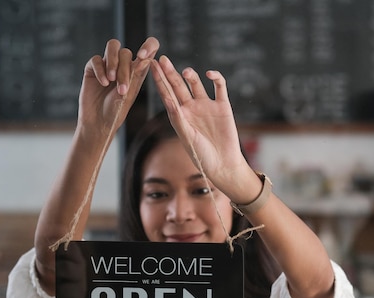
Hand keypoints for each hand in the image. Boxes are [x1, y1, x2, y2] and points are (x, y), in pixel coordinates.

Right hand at [77, 37, 159, 137]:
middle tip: (122, 89)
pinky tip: (103, 83)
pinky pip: (96, 59)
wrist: (98, 122)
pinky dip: (100, 70)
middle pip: (126, 52)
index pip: (149, 48)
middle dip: (124, 70)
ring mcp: (107, 65)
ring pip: (112, 47)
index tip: (142, 55)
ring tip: (111, 80)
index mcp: (138, 71)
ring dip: (113, 62)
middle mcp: (123, 65)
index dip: (149, 45)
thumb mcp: (129, 94)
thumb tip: (146, 58)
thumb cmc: (116, 111)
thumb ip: (136, 75)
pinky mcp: (93, 68)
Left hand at [151, 55, 252, 195]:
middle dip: (170, 72)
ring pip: (196, 84)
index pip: (166, 93)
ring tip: (185, 72)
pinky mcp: (223, 106)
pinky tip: (210, 74)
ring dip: (190, 76)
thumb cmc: (201, 155)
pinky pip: (219, 87)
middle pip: (178, 85)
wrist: (223, 164)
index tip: (150, 65)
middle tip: (161, 58)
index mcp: (179, 115)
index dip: (158, 79)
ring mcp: (207, 106)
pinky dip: (216, 78)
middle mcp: (191, 108)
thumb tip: (168, 99)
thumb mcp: (186, 137)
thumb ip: (178, 118)